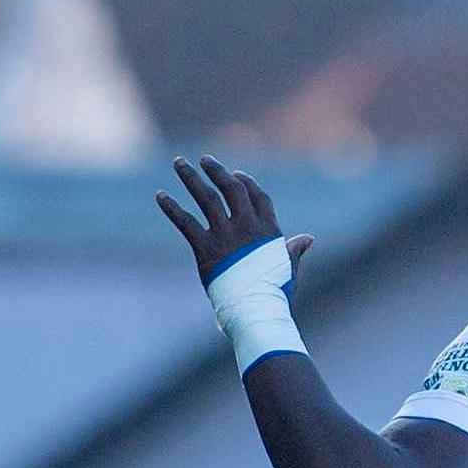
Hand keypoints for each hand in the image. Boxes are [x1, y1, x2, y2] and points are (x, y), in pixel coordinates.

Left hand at [154, 156, 311, 285]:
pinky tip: (160, 195)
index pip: (257, 196)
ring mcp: (225, 235)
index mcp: (267, 229)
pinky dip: (172, 208)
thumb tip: (308, 238)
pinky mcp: (206, 247)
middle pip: (231, 188)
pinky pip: (186, 222)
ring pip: (207, 197)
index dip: (246, 182)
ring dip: (191, 178)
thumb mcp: (287, 266)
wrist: (256, 308)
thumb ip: (294, 249)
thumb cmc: (274, 291)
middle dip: (217, 171)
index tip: (235, 173)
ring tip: (178, 162)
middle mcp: (246, 226)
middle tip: (203, 159)